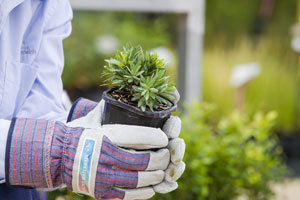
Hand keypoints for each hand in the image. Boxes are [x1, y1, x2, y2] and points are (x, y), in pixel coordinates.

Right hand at [67, 89, 185, 193]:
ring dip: (156, 175)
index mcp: (107, 135)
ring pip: (140, 179)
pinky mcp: (102, 191)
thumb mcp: (95, 117)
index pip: (140, 136)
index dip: (157, 138)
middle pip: (144, 161)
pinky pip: (129, 195)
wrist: (58, 155)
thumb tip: (130, 95)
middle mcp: (106, 156)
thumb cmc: (81, 133)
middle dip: (162, 158)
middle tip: (166, 154)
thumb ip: (112, 108)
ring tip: (161, 170)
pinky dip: (144, 192)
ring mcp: (103, 176)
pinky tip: (151, 187)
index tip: (164, 137)